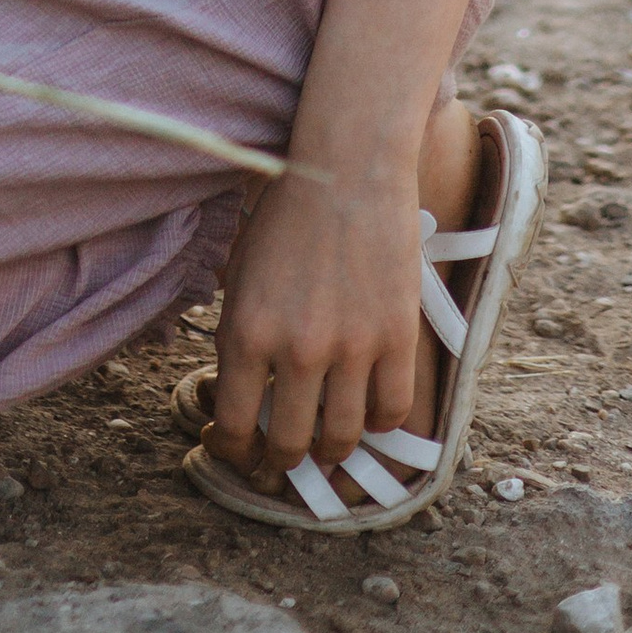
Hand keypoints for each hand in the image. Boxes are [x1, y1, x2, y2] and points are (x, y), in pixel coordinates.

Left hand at [204, 161, 428, 495]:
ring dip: (331, 452)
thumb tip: (238, 398)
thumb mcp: (241, 275)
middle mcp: (297, 349)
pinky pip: (393, 411)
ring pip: (343, 438)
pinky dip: (380, 423)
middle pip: (290, 445)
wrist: (346, 169)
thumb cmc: (285, 216)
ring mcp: (352, 348)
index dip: (234, 453)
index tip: (237, 452)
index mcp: (246, 333)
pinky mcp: (397, 337)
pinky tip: (369, 412)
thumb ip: (238, 337)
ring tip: (325, 445)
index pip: (235, 427)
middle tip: (282, 461)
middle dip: (281, 463)